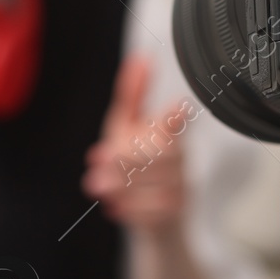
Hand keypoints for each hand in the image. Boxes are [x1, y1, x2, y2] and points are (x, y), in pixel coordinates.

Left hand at [82, 54, 191, 235]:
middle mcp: (179, 161)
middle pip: (159, 156)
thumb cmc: (138, 164)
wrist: (155, 219)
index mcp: (168, 135)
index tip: (177, 106)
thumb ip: (132, 95)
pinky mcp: (173, 215)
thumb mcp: (128, 126)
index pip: (174, 123)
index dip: (175, 116)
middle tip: (100, 158)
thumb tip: (141, 58)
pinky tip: (116, 208)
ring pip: (155, 185)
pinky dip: (131, 210)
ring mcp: (180, 189)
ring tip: (100, 186)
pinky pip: (153, 212)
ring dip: (123, 185)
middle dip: (126, 158)